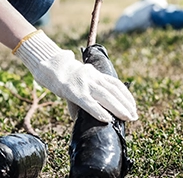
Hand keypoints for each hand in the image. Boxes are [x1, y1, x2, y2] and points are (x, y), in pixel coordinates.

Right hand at [14, 31, 137, 122]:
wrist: (47, 64)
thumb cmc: (61, 75)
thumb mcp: (77, 81)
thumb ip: (81, 97)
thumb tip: (78, 115)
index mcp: (95, 74)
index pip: (115, 84)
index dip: (126, 95)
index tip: (133, 106)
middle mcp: (92, 77)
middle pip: (114, 90)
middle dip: (126, 104)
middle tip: (134, 116)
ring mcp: (84, 83)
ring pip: (105, 96)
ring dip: (119, 108)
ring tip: (128, 117)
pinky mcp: (74, 90)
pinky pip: (89, 102)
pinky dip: (99, 111)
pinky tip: (107, 119)